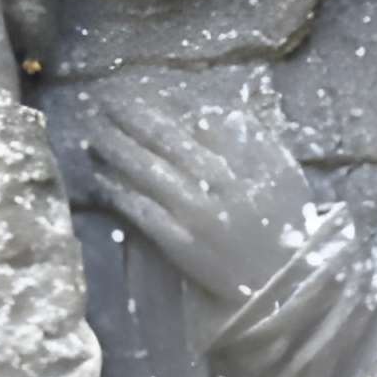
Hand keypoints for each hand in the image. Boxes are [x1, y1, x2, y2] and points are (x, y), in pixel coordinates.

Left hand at [86, 89, 315, 304]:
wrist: (283, 280)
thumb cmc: (284, 225)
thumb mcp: (280, 174)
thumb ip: (250, 141)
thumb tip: (204, 117)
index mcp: (236, 164)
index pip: (184, 129)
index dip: (151, 111)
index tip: (126, 95)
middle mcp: (211, 184)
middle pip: (160, 144)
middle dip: (127, 121)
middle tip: (100, 104)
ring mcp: (193, 214)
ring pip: (146, 173)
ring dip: (116, 150)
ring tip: (92, 135)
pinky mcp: (178, 243)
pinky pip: (143, 211)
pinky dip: (119, 191)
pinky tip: (101, 178)